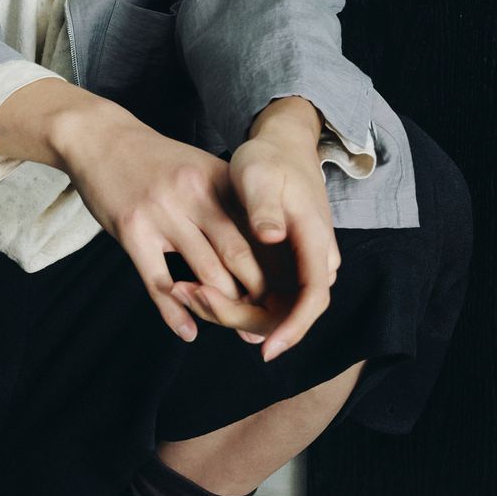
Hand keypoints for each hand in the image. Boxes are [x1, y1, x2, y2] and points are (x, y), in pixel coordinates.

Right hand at [56, 108, 289, 355]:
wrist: (100, 138)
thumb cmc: (156, 161)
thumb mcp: (201, 169)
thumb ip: (229, 204)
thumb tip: (263, 251)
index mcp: (221, 180)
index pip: (261, 231)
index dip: (278, 268)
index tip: (285, 294)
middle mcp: (197, 195)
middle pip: (240, 257)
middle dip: (257, 295)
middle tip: (264, 320)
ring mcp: (163, 212)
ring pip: (204, 274)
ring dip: (220, 308)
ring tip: (230, 326)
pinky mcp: (132, 230)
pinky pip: (159, 283)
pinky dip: (175, 314)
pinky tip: (187, 331)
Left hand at [174, 136, 340, 359]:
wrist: (281, 144)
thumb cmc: (269, 157)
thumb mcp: (262, 175)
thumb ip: (266, 208)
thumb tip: (271, 236)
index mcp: (315, 241)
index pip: (312, 299)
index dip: (291, 328)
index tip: (265, 351)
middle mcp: (315, 260)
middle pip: (285, 311)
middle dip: (239, 317)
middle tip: (191, 299)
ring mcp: (300, 264)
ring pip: (269, 307)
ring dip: (227, 308)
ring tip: (181, 291)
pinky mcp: (284, 264)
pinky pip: (261, 295)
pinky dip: (229, 296)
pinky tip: (193, 288)